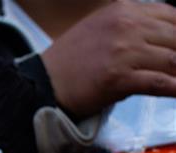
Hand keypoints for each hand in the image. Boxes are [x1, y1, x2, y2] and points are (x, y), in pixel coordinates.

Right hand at [42, 0, 175, 117]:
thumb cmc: (70, 61)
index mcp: (123, 10)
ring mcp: (124, 52)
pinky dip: (175, 88)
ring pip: (173, 60)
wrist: (42, 83)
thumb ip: (133, 27)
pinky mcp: (119, 78)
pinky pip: (160, 82)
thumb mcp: (102, 28)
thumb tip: (164, 40)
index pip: (172, 15)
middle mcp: (126, 26)